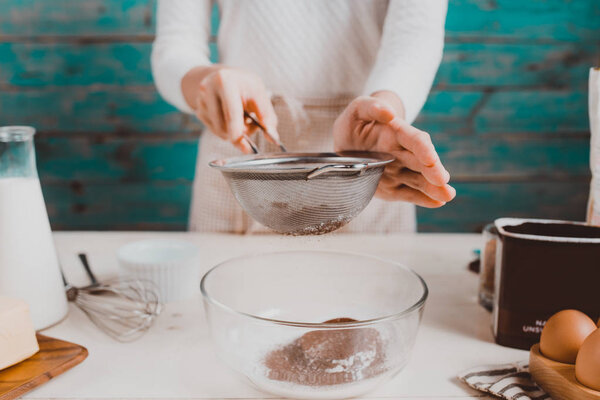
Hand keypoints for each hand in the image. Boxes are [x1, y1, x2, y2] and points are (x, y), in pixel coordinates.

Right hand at [182, 65, 278, 152]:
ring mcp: (200, 101)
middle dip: (240, 133)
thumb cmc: (244, 85)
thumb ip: (267, 116)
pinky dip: (226, 130)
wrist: (223, 76)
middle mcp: (208, 90)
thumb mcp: (259, 93)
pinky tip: (230, 117)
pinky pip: (214, 131)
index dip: (239, 133)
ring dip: (233, 132)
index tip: (247, 148)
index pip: (231, 114)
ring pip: (220, 131)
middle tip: (251, 125)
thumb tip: (273, 138)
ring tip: (241, 117)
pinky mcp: (198, 111)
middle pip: (224, 127)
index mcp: (225, 81)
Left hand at [333, 93, 455, 207]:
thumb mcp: (358, 109)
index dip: (423, 149)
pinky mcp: (392, 187)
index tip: (431, 159)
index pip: (413, 140)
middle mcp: (401, 153)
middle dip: (433, 172)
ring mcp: (398, 171)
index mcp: (396, 132)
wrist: (349, 143)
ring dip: (433, 188)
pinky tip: (436, 203)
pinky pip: (407, 193)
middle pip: (421, 162)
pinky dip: (422, 199)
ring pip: (418, 179)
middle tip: (444, 181)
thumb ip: (371, 107)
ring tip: (448, 195)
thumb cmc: (356, 122)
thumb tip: (389, 113)